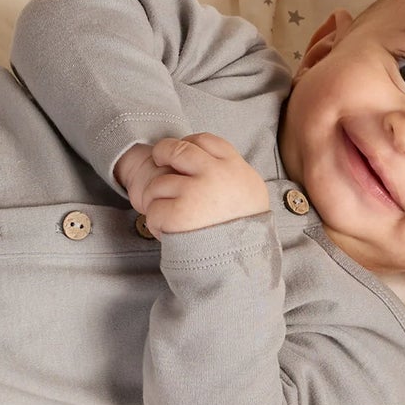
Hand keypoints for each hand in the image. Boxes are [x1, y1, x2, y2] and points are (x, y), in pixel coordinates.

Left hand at [117, 135, 268, 236]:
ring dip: (156, 200)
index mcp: (235, 167)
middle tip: (158, 164)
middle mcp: (215, 174)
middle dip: (161, 153)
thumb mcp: (251, 193)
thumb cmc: (248, 233)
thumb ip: (231, 175)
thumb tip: (210, 164)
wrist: (245, 264)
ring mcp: (195, 192)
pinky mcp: (178, 214)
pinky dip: (155, 223)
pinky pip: (153, 210)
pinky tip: (168, 233)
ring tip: (169, 217)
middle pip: (176, 149)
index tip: (182, 158)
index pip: (204, 140)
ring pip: (158, 183)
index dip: (187, 144)